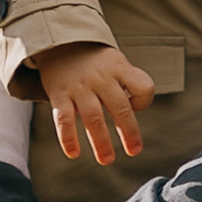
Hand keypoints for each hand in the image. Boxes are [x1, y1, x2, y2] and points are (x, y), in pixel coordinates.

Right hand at [33, 39, 155, 169]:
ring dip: (101, 142)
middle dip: (129, 132)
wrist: (58, 41)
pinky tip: (73, 153)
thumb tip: (133, 113)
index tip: (136, 107)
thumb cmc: (94, 61)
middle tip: (134, 151)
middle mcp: (101, 77)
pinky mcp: (59, 93)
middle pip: (120, 107)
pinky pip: (64, 119)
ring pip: (93, 117)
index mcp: (119, 68)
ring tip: (106, 160)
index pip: (142, 86)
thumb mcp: (115, 62)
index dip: (143, 100)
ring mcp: (79, 86)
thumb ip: (128, 83)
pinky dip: (68, 138)